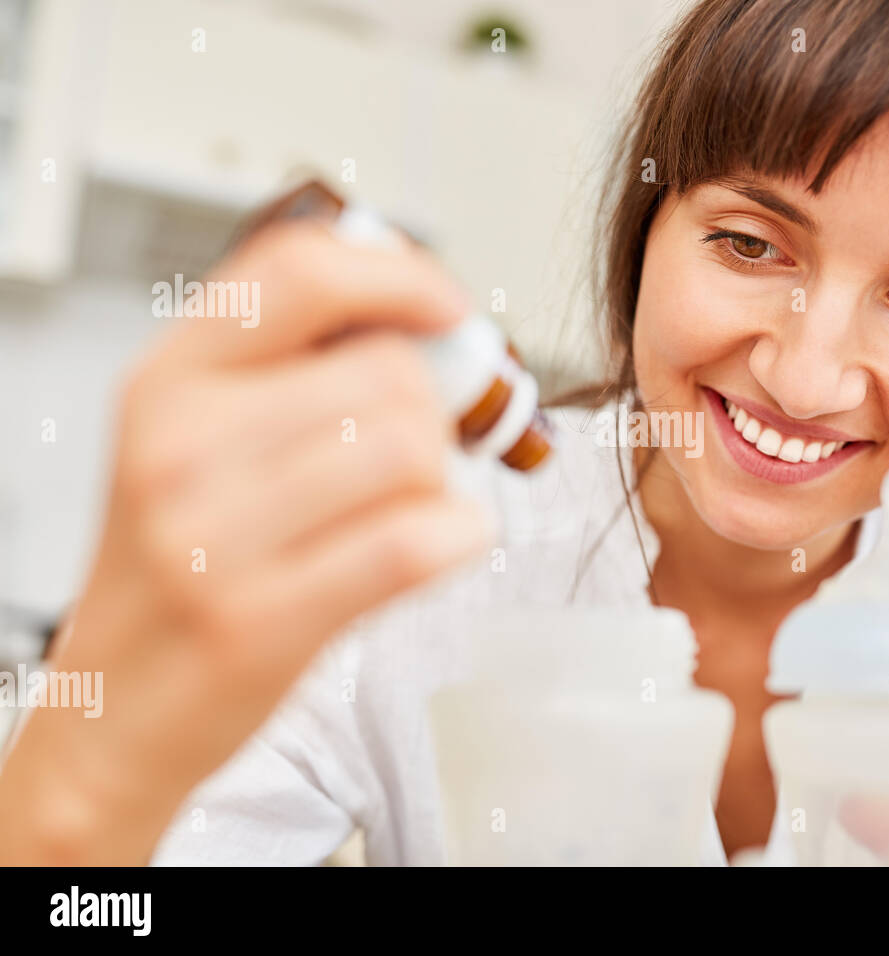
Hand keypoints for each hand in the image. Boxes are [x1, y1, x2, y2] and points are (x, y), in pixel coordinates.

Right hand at [0, 219, 493, 862]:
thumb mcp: (194, 441)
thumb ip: (293, 372)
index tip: (447, 306)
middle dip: (435, 412)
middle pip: (388, 370)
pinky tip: (438, 545)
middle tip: (420, 453)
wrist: (113, 713)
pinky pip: (416, 542)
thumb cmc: (177, 568)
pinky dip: (460, 537)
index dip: (399, 273)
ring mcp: (213, 535)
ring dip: (441, 482)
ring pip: (412, 451)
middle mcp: (180, 444)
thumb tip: (425, 323)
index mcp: (169, 379)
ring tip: (404, 509)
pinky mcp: (262, 619)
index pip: (300, 271)